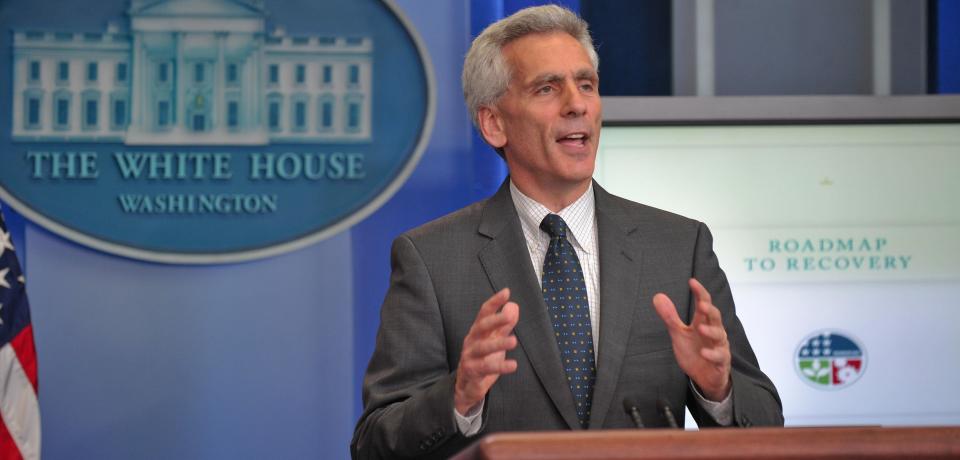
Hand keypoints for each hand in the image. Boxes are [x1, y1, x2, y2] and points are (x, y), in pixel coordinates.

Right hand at [454, 288, 519, 414]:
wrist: (466, 386)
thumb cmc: (482, 359)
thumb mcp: (494, 340)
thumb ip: (504, 324)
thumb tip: (514, 306)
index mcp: (477, 331)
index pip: (484, 313)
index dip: (494, 302)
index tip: (506, 292)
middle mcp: (471, 341)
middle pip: (482, 327)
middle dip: (495, 320)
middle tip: (510, 316)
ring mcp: (469, 356)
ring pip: (482, 348)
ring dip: (498, 344)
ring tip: (514, 341)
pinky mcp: (472, 371)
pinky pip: (485, 368)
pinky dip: (500, 366)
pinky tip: (513, 365)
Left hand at [652, 278, 731, 400]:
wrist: (704, 377)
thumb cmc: (694, 351)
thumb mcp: (678, 333)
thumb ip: (670, 316)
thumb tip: (658, 296)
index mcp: (702, 323)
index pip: (704, 303)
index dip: (700, 292)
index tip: (692, 281)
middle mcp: (713, 332)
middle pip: (715, 317)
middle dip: (709, 310)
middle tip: (701, 304)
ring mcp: (719, 346)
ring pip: (720, 335)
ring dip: (711, 331)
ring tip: (700, 328)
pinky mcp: (721, 361)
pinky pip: (719, 356)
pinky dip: (712, 354)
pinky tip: (704, 352)